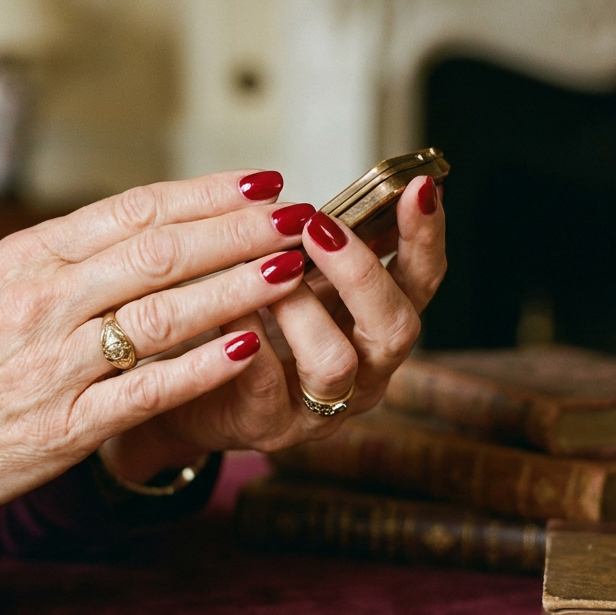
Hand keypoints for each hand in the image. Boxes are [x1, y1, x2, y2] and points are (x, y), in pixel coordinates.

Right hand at [0, 170, 312, 614]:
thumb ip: (73, 257)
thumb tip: (156, 227)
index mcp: (29, 256)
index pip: (136, 209)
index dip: (209, 193)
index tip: (263, 181)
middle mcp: (43, 300)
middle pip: (161, 251)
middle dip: (239, 231)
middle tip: (298, 217)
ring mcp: (54, 364)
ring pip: (163, 313)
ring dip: (235, 287)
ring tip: (291, 270)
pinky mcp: (62, 427)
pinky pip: (146, 390)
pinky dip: (202, 366)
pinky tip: (249, 346)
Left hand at [108, 175, 445, 474]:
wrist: (190, 390)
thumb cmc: (251, 327)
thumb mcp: (294, 282)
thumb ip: (320, 250)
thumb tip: (330, 195)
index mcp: (376, 325)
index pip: (420, 281)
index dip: (425, 236)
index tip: (417, 187)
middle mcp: (364, 372)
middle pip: (396, 327)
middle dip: (360, 271)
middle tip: (317, 229)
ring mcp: (321, 407)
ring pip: (335, 361)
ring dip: (299, 307)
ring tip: (265, 272)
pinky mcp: (270, 426)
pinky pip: (266, 384)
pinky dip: (247, 336)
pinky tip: (228, 306)